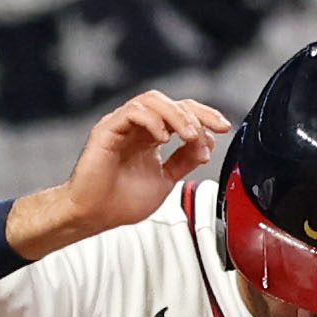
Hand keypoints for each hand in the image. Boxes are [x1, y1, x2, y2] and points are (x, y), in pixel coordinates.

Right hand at [7, 90, 231, 257]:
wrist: (93, 216)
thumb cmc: (118, 202)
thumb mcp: (165, 181)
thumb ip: (183, 161)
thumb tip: (205, 147)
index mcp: (150, 136)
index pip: (182, 114)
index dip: (205, 117)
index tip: (223, 128)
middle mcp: (137, 127)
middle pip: (172, 102)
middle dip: (196, 114)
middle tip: (209, 132)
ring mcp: (122, 126)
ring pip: (153, 100)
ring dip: (177, 116)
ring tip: (188, 136)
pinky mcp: (107, 130)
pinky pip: (132, 112)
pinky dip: (152, 120)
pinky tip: (162, 138)